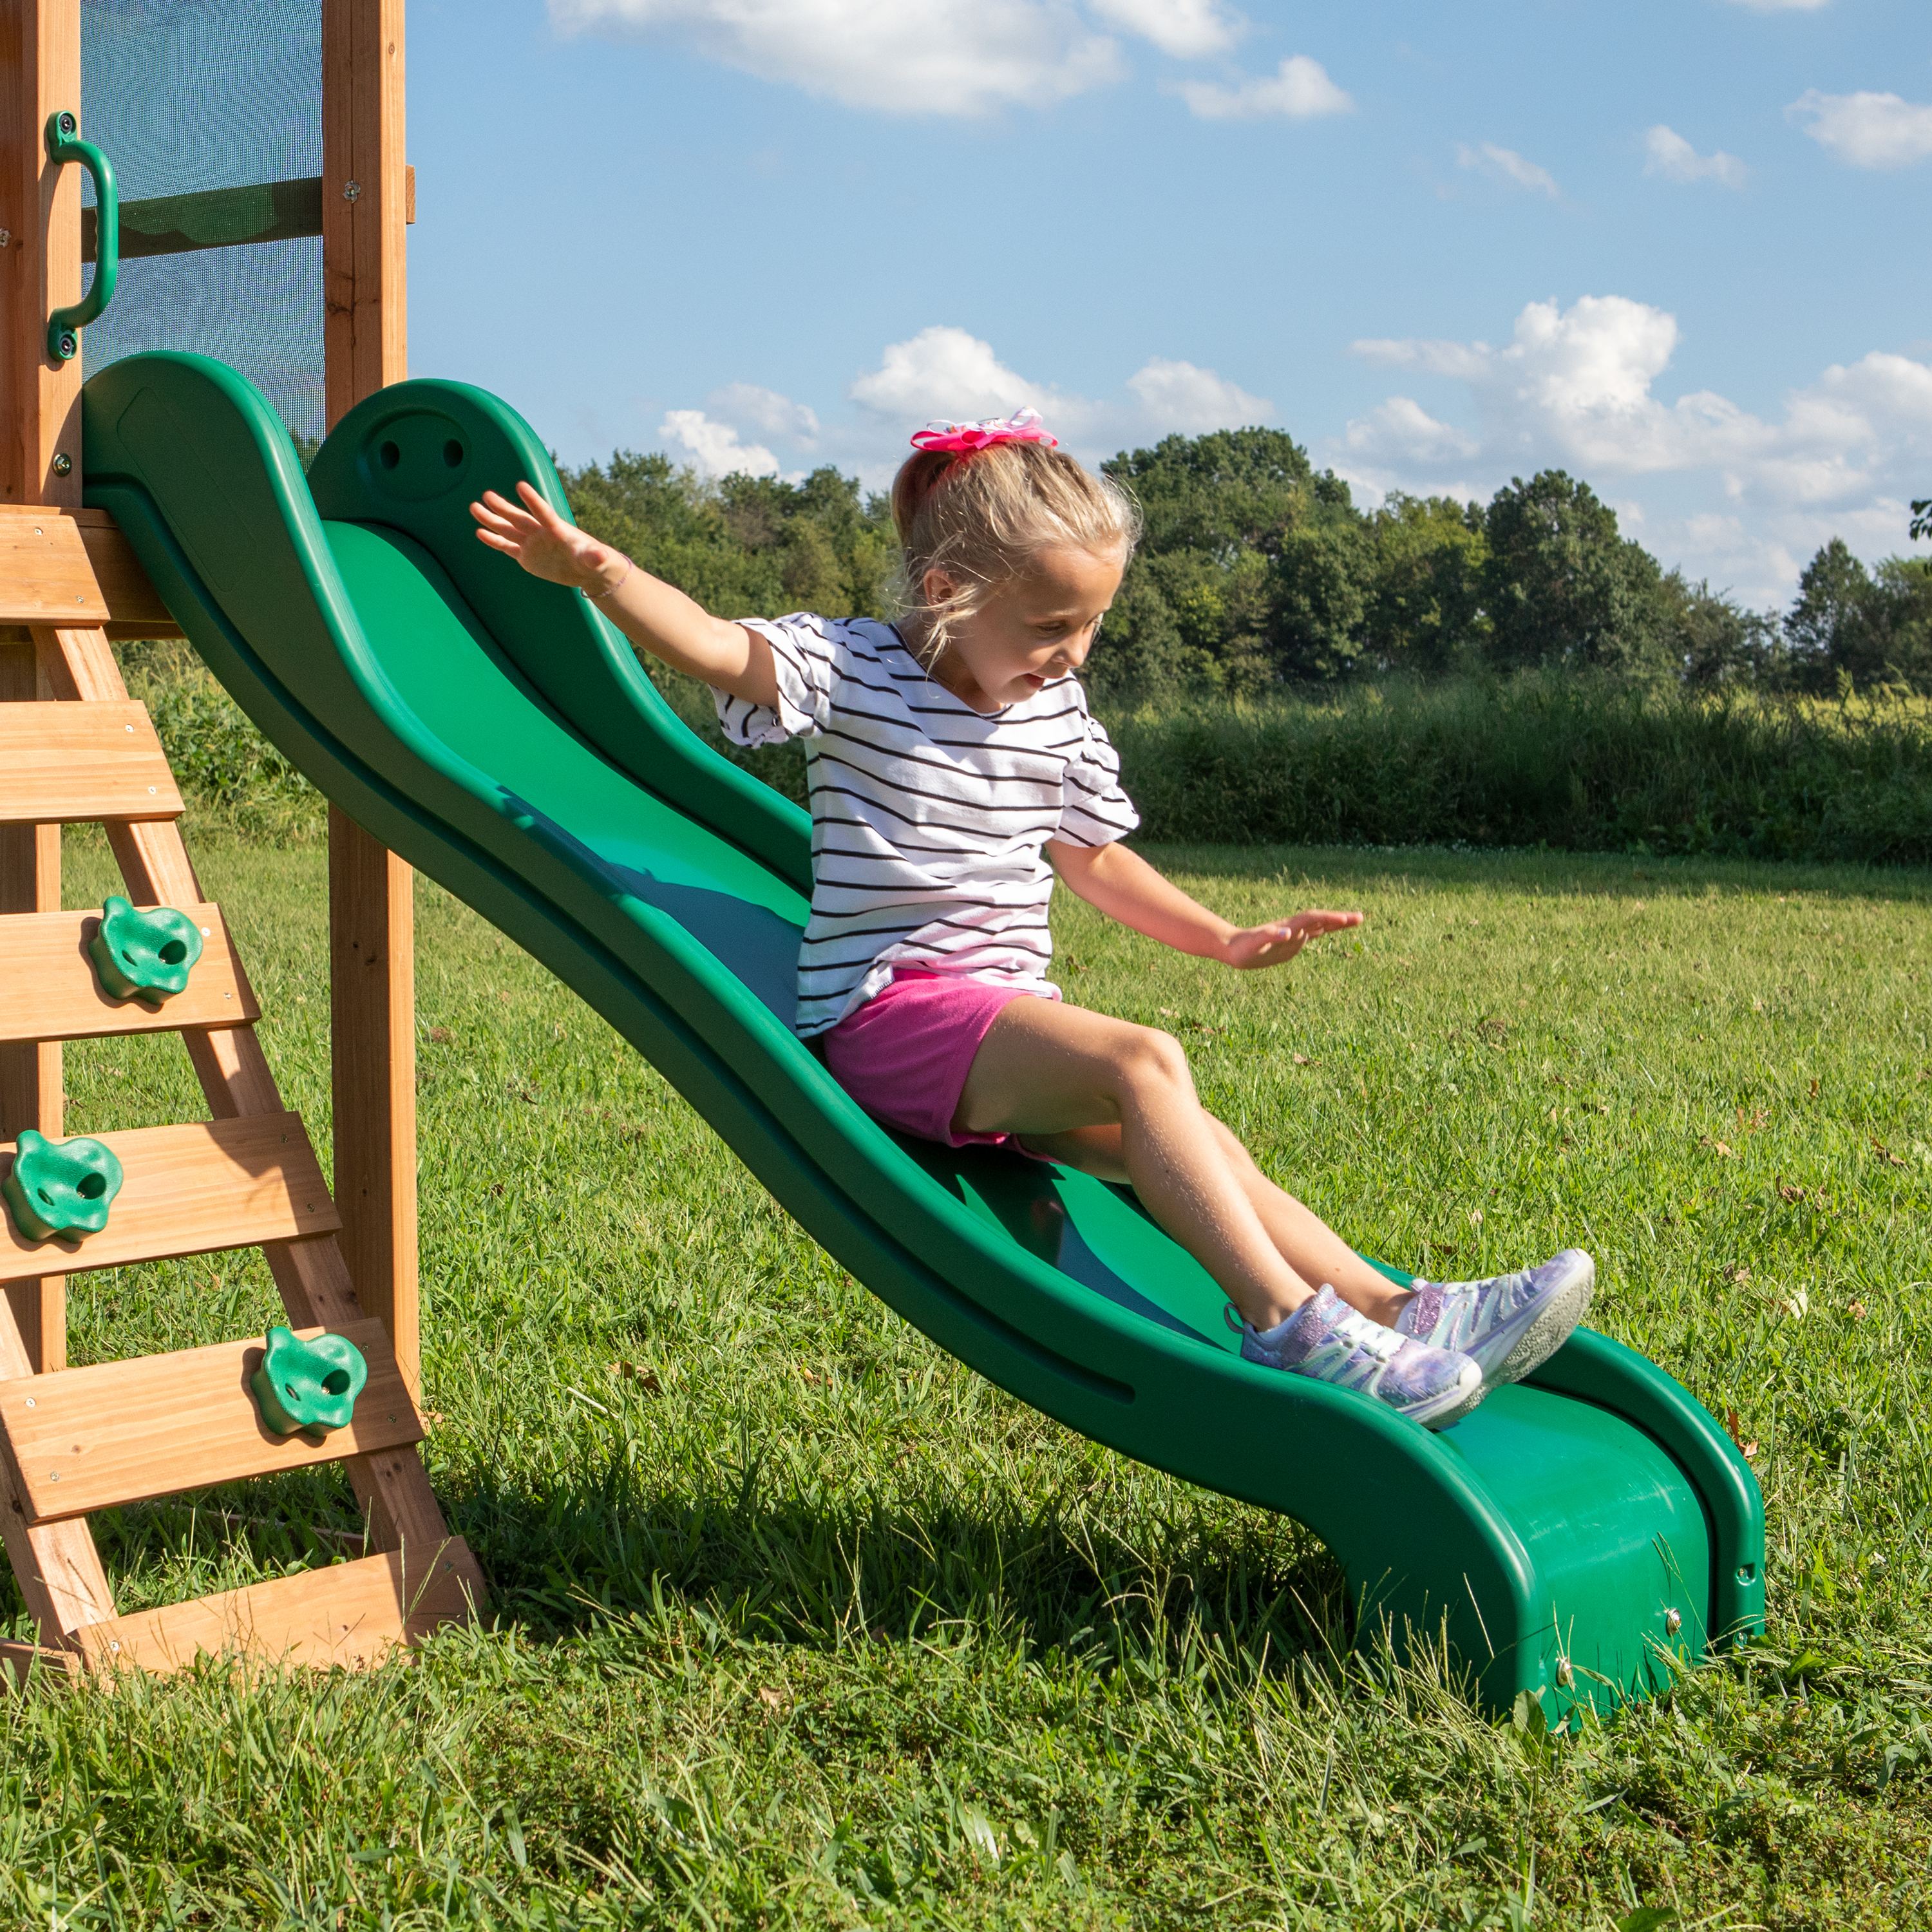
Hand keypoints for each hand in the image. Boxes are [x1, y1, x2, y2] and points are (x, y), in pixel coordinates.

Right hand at [470, 481, 625, 594]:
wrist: (586, 569)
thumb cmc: (593, 560)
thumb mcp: (595, 560)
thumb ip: (594, 556)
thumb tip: (601, 555)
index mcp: (557, 529)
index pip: (543, 512)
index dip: (532, 500)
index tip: (521, 485)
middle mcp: (540, 533)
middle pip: (518, 518)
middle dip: (503, 507)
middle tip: (487, 495)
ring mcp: (531, 543)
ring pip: (508, 529)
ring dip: (491, 519)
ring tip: (474, 507)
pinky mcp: (526, 556)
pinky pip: (506, 547)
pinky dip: (494, 540)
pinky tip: (479, 532)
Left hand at [1221, 909, 1362, 969]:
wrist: (1231, 947)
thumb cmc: (1242, 948)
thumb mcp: (1255, 945)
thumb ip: (1270, 937)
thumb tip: (1287, 932)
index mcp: (1288, 927)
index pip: (1313, 919)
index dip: (1329, 919)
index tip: (1346, 919)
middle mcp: (1293, 928)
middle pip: (1321, 920)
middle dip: (1340, 919)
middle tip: (1361, 917)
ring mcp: (1293, 934)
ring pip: (1319, 925)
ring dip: (1336, 923)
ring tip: (1355, 920)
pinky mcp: (1290, 941)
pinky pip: (1311, 934)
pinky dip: (1324, 930)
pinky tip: (1331, 929)